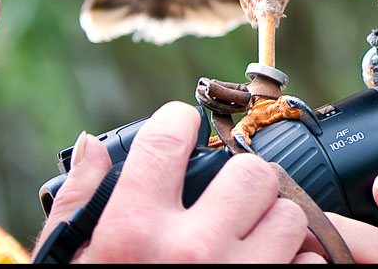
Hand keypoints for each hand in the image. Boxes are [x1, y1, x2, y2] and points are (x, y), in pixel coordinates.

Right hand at [33, 101, 307, 262]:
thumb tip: (96, 145)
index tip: (182, 127)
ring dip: (273, 225)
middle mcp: (189, 250)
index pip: (169, 139)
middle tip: (225, 200)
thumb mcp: (69, 266)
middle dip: (242, 182)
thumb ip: (81, 203)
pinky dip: (293, 267)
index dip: (178, 122)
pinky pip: (308, 267)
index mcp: (131, 231)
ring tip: (246, 242)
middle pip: (252, 174)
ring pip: (291, 216)